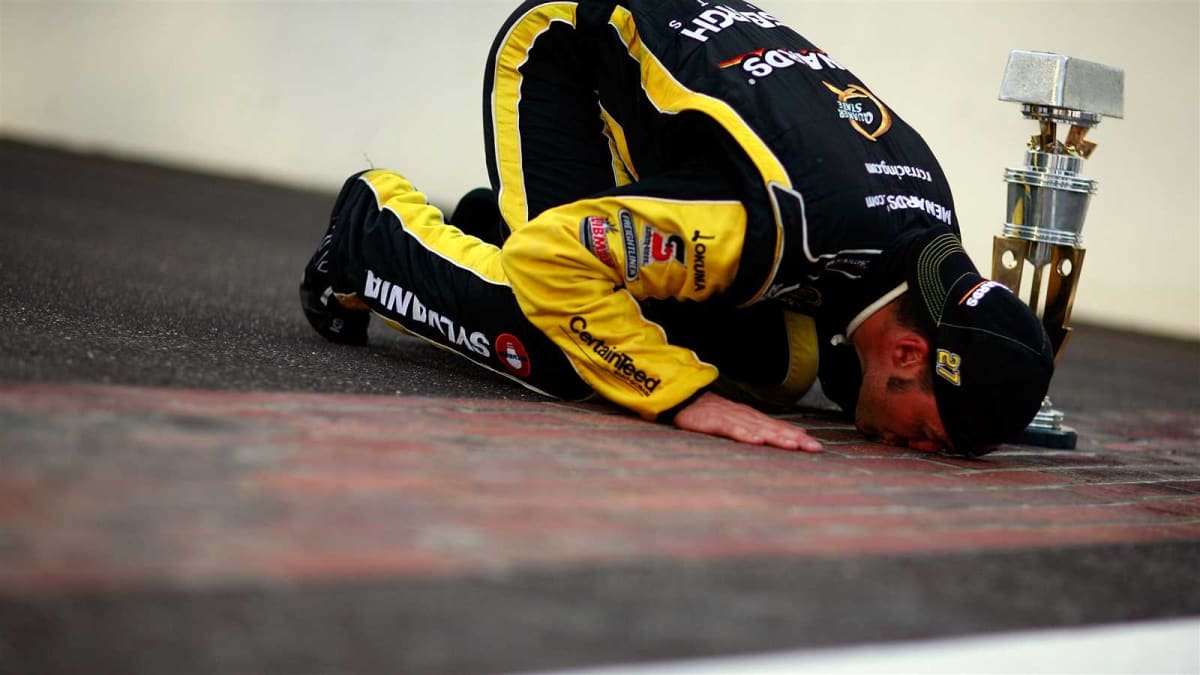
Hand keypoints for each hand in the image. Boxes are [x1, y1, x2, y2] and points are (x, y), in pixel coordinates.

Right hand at [672, 391, 821, 451]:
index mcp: (751, 417)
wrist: (682, 396)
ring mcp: (730, 417)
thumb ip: (760, 427)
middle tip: (814, 448)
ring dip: (776, 436)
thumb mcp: (737, 420)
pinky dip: (744, 434)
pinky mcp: (713, 421)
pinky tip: (756, 441)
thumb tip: (791, 433)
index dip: (797, 436)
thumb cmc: (710, 412)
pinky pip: (731, 428)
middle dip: (794, 438)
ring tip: (793, 445)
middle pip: (773, 427)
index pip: (778, 427)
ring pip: (757, 428)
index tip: (816, 447)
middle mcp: (745, 416)